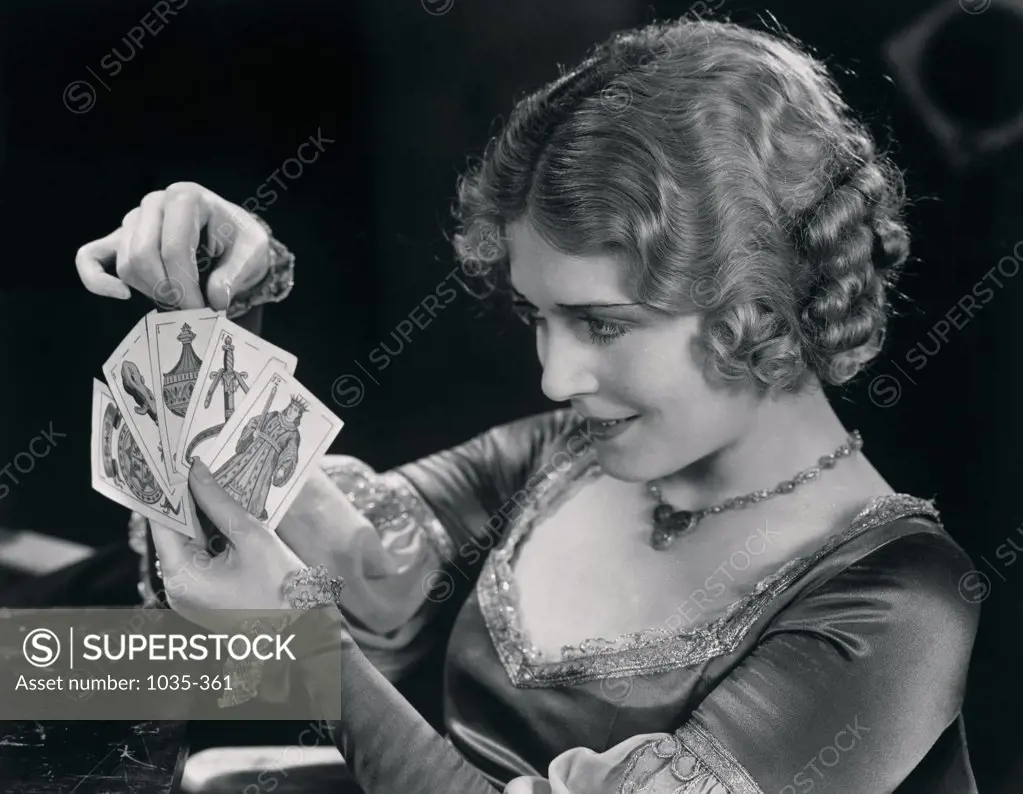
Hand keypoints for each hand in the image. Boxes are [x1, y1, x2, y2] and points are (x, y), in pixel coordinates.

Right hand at [75, 181, 270, 310]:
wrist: (231, 238)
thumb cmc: (240, 242)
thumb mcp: (254, 253)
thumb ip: (237, 274)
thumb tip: (214, 298)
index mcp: (186, 198)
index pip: (174, 248)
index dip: (187, 286)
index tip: (205, 309)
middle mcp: (154, 203)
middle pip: (142, 256)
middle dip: (167, 290)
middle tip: (190, 309)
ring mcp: (133, 219)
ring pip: (125, 264)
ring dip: (151, 291)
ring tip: (179, 300)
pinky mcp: (118, 238)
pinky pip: (89, 258)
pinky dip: (98, 281)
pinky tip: (123, 295)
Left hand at [150, 459, 304, 630]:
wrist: (301, 632)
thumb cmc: (279, 589)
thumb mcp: (252, 538)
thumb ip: (220, 503)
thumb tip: (196, 470)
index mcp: (180, 576)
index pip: (162, 522)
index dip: (169, 491)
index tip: (176, 461)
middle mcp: (176, 587)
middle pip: (174, 533)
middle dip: (188, 501)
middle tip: (199, 466)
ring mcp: (188, 594)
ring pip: (188, 543)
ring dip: (201, 517)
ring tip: (214, 485)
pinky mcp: (203, 595)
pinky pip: (200, 556)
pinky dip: (210, 535)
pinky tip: (226, 514)